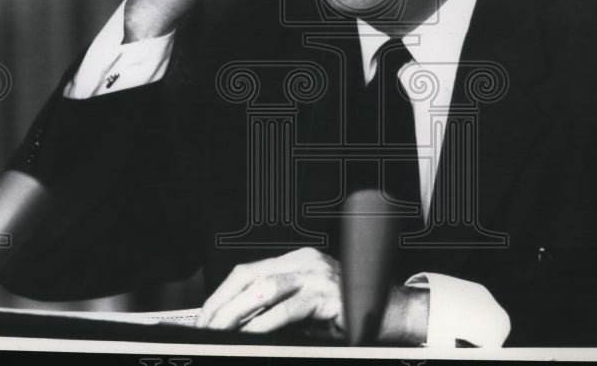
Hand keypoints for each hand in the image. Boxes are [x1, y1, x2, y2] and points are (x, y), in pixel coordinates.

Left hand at [197, 248, 343, 335]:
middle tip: (205, 326)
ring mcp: (318, 275)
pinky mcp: (328, 294)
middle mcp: (306, 262)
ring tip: (220, 331)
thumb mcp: (305, 310)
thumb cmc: (348, 316)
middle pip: (251, 276)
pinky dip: (264, 322)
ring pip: (265, 288)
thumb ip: (277, 310)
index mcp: (298, 261)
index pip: (248, 271)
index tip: (206, 316)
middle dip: (222, 303)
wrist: (391, 316)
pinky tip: (249, 334)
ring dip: (237, 312)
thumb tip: (239, 327)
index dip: (223, 294)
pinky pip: (288, 308)